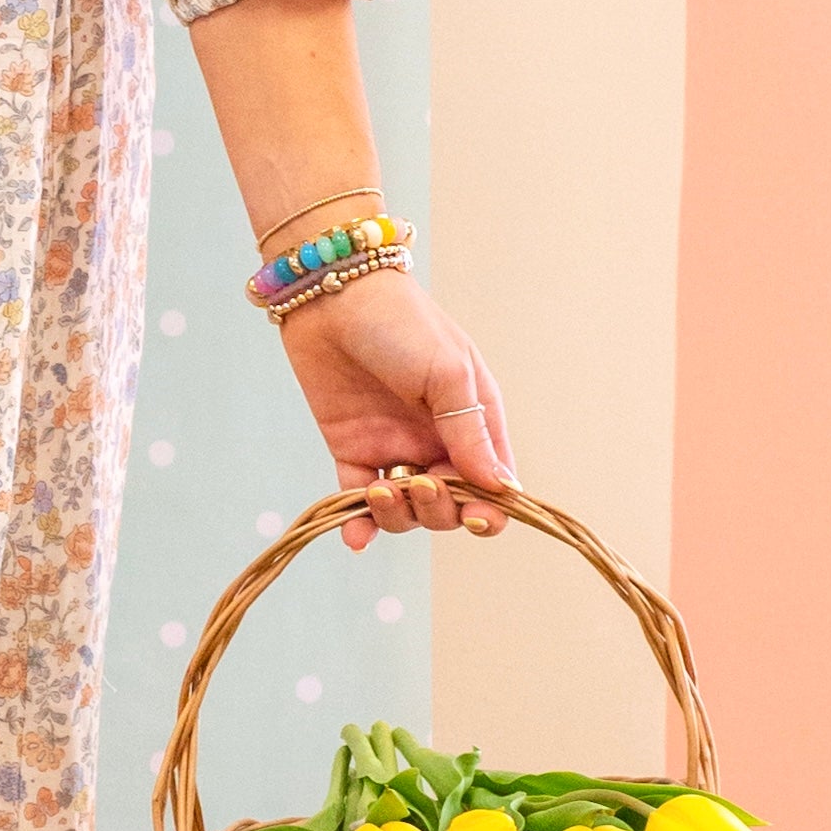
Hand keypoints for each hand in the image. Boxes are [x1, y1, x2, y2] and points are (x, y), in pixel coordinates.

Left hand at [278, 271, 513, 544]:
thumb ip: (469, 432)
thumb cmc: (401, 321)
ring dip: (398, 515)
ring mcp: (394, 448)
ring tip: (381, 489)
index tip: (475, 516)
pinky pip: (357, 502)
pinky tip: (356, 537)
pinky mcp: (350, 449)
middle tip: (419, 485)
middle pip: (450, 507)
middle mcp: (437, 442)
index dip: (489, 511)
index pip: (494, 486)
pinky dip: (358, 524)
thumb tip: (500, 489)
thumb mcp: (448, 372)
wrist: (331, 293)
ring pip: (406, 511)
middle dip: (439, 510)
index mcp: (473, 421)